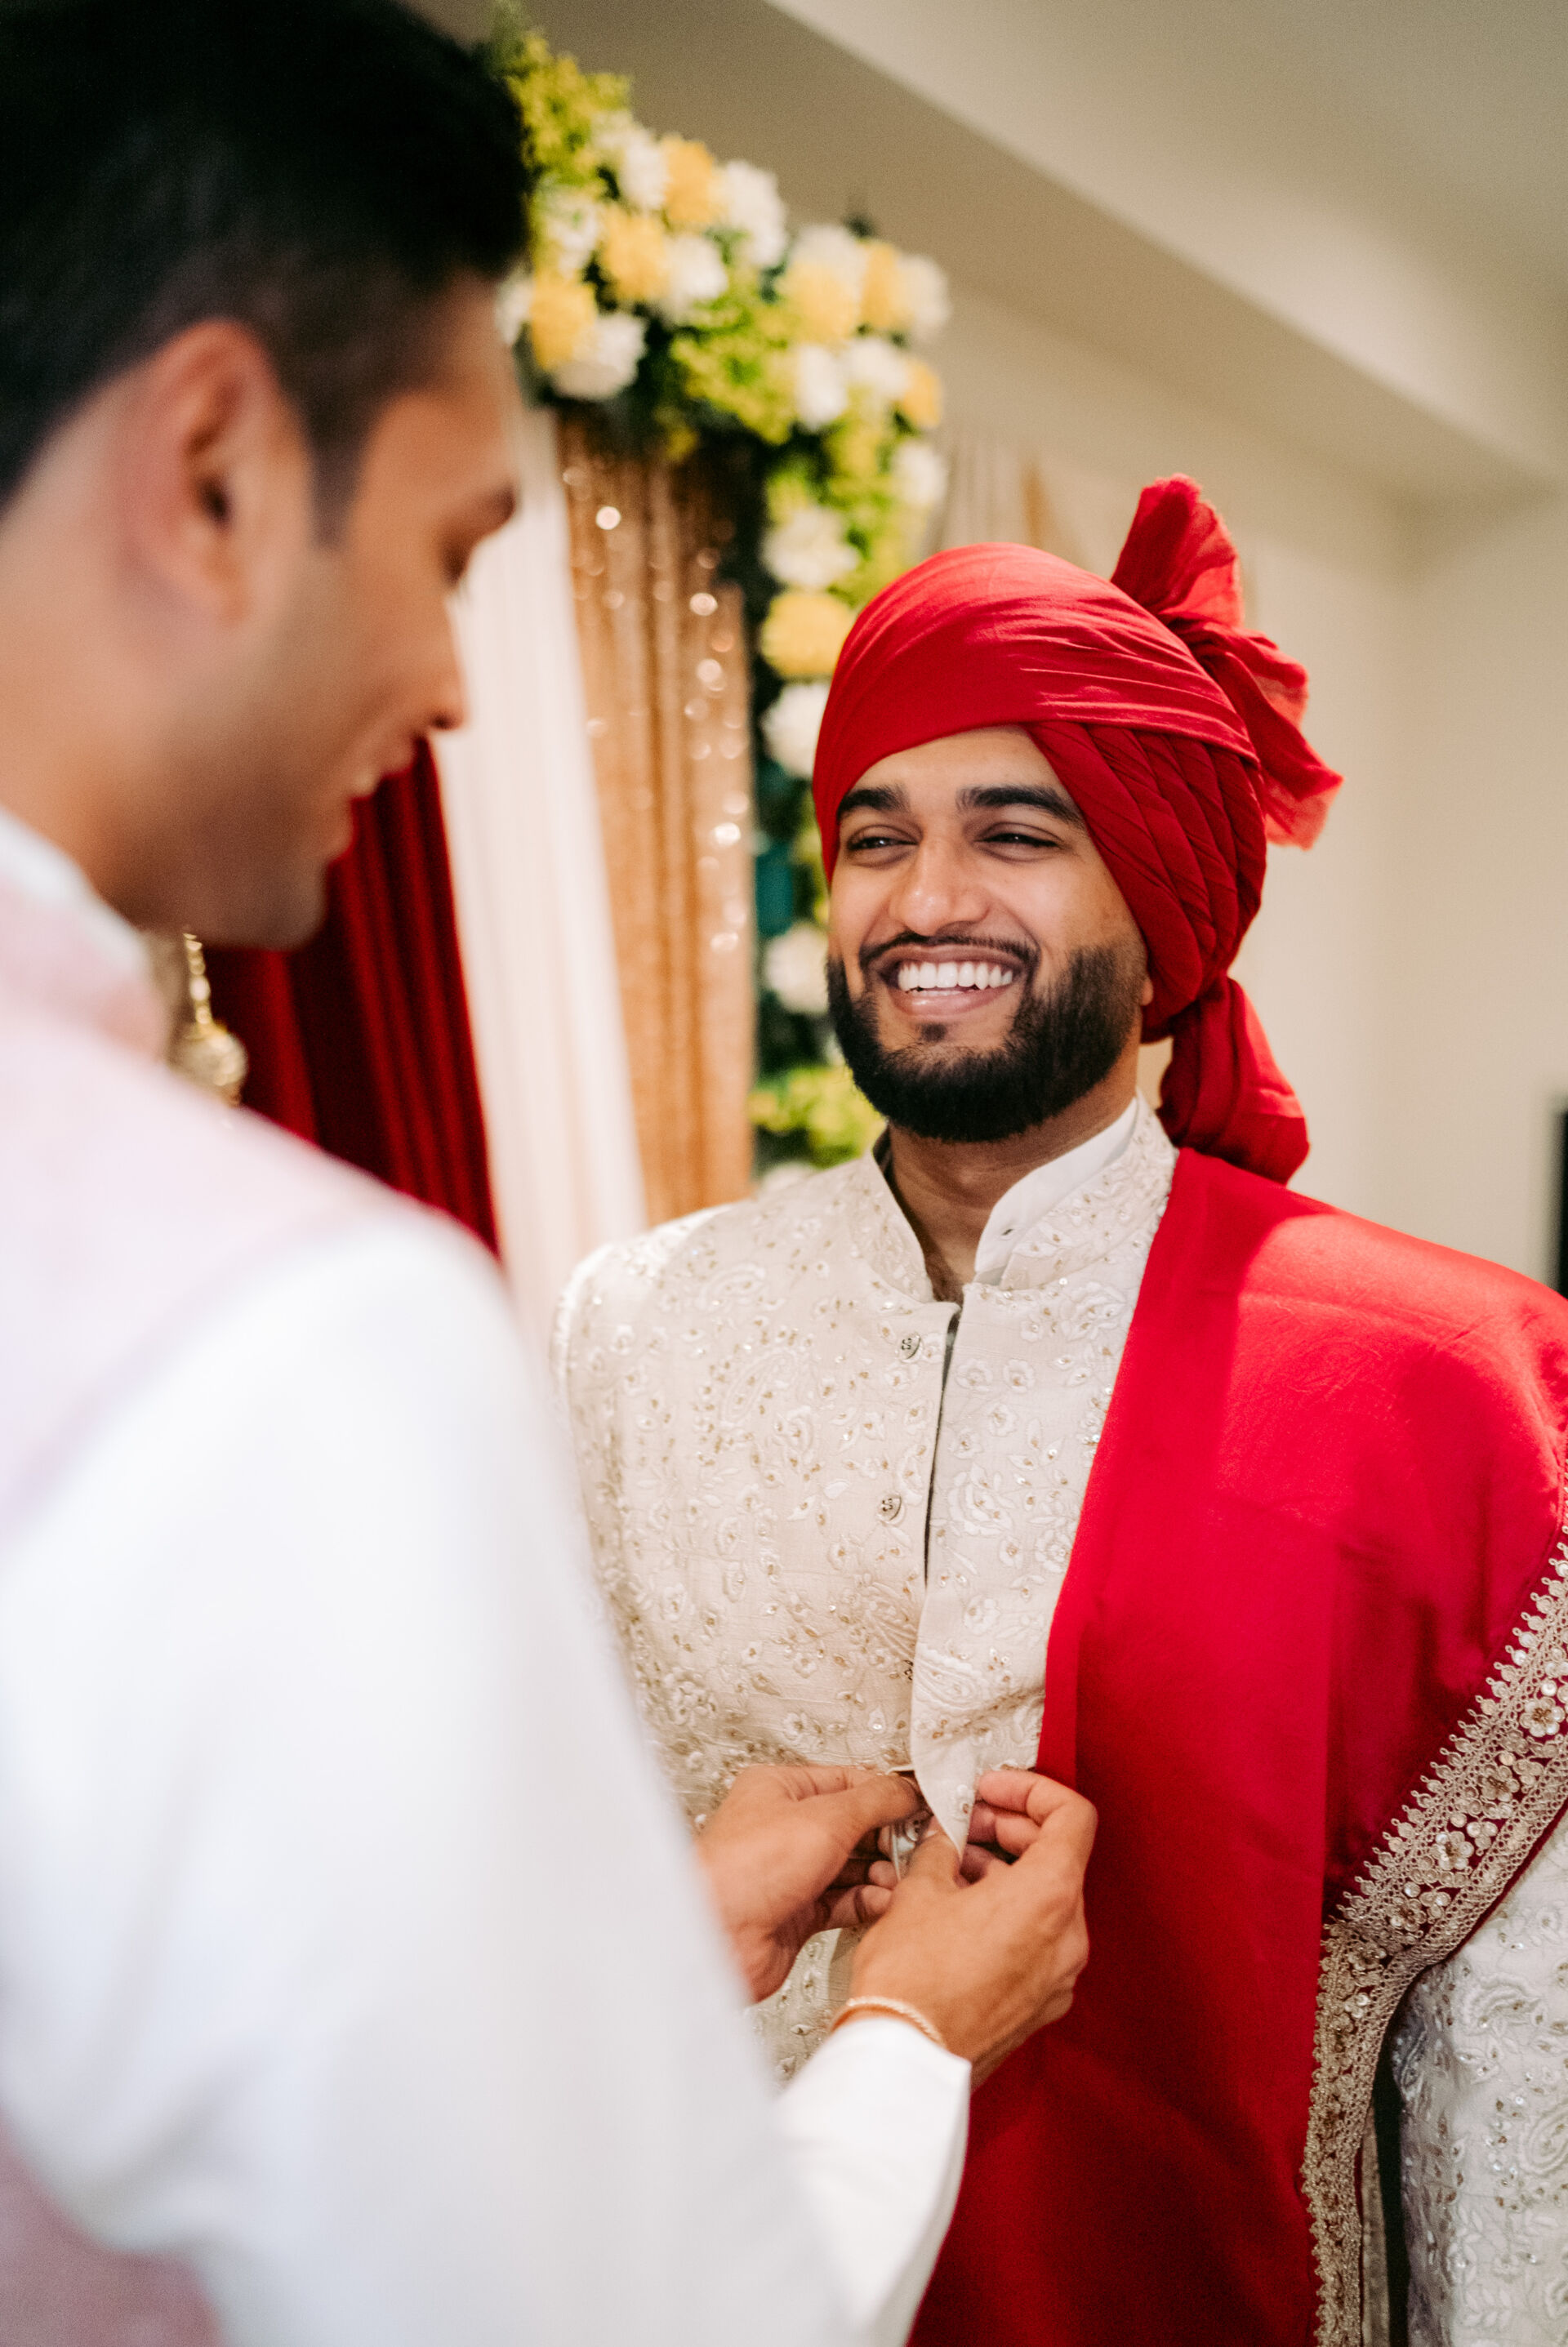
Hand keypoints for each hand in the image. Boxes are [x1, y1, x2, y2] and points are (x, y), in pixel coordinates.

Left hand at [696, 1764, 922, 2002]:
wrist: (716, 1937)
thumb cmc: (745, 1869)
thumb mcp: (825, 1818)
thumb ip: (874, 1800)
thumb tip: (906, 1789)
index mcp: (780, 1789)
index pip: (847, 1781)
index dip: (886, 1793)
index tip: (920, 1806)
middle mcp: (783, 1827)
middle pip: (852, 1825)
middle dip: (886, 1838)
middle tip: (913, 1847)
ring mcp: (789, 1871)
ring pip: (850, 1866)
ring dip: (880, 1873)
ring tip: (897, 1878)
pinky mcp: (796, 1912)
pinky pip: (843, 1901)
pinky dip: (866, 1901)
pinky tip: (881, 1902)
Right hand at [847, 1772, 1094, 2083]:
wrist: (906, 2059)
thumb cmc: (914, 1983)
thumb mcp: (919, 1890)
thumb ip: (941, 1848)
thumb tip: (945, 1838)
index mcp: (1050, 1897)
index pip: (1072, 1815)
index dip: (1031, 1789)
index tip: (994, 1788)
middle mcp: (1067, 1937)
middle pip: (1060, 1855)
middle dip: (1012, 1829)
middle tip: (968, 1820)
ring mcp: (1058, 1975)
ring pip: (1048, 1900)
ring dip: (1007, 1871)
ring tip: (955, 1865)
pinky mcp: (1040, 2003)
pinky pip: (1038, 1940)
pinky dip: (1009, 1913)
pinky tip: (961, 1910)